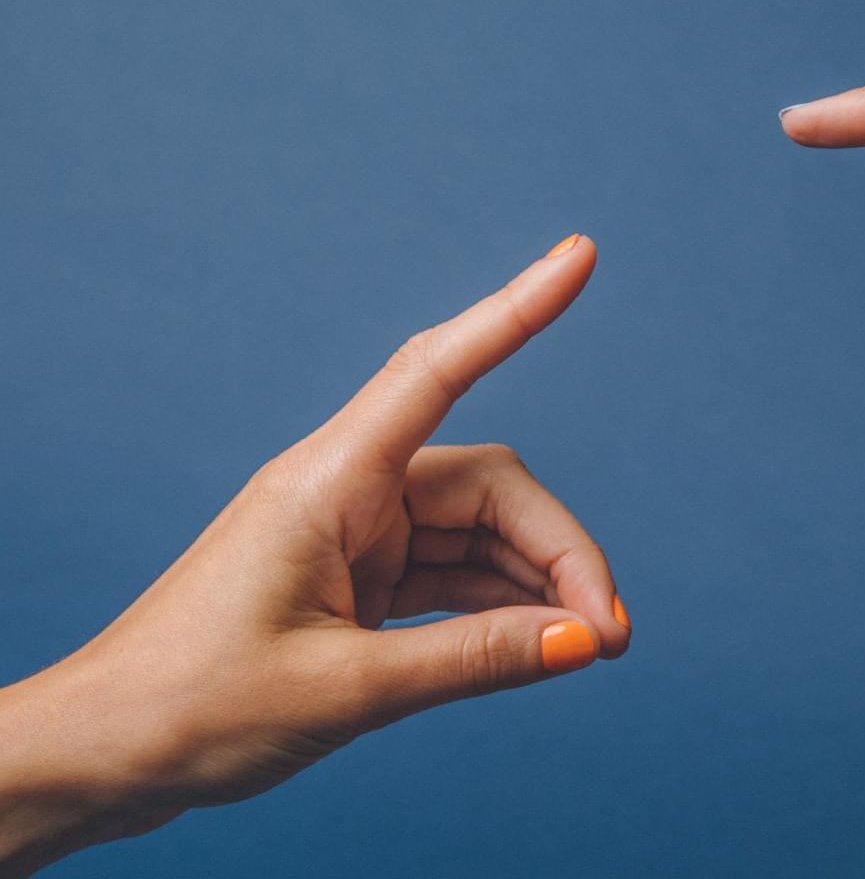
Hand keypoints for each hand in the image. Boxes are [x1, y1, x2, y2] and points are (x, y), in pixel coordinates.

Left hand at [0, 234, 629, 874]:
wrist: (104, 758)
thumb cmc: (192, 711)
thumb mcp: (347, 691)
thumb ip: (474, 657)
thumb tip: (583, 640)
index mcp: (326, 483)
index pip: (437, 371)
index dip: (515, 311)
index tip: (579, 257)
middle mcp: (346, 492)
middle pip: (489, 489)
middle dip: (559, 551)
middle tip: (609, 633)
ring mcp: (353, 536)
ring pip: (480, 534)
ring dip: (538, 585)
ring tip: (589, 648)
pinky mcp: (357, 580)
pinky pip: (453, 573)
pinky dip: (500, 605)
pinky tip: (541, 643)